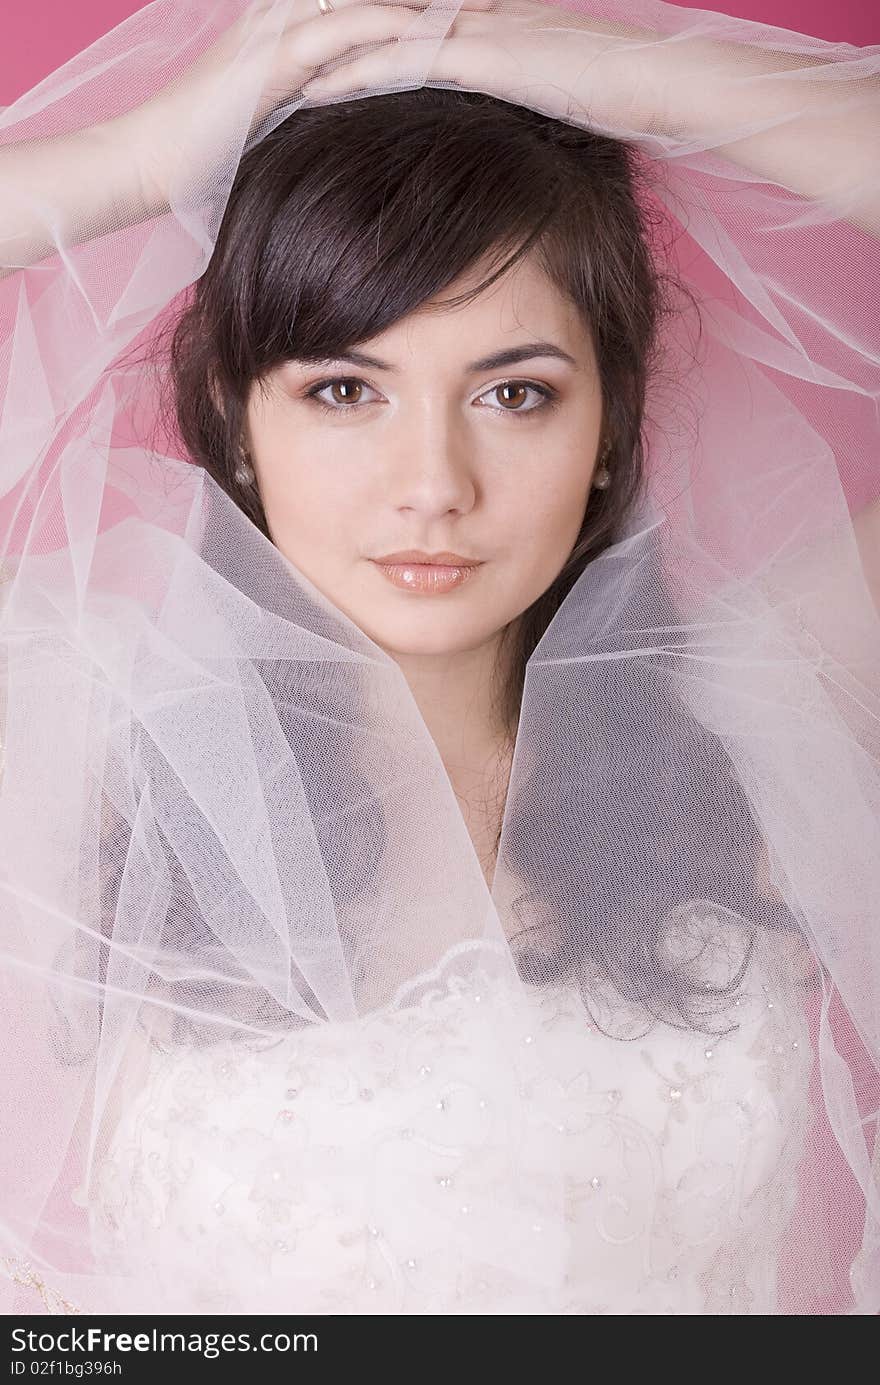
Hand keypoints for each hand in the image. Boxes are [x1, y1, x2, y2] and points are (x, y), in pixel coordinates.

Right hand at [128, 0, 579, 209]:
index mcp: (295, 22)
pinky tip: (430, 30)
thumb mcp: (279, 119)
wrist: (148, 160)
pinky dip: (390, 27)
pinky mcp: (274, 56)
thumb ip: (320, 105)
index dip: (424, 2)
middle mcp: (291, 12)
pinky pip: (343, 29)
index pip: (373, 1)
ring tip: (482, 2)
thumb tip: (362, 127)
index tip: (480, 5)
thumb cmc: (210, 151)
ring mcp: (281, 26)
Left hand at [299, 1, 663, 133]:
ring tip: (278, 69)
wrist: (664, 80)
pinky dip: (365, 70)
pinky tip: (325, 86)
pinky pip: (412, 58)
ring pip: (389, 29)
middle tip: (275, 48)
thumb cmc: (624, 88)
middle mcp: (478, 11)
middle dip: (331, 28)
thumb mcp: (559, 82)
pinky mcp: (490, 55)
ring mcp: (482, 28)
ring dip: (332, 49)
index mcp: (492, 16)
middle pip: (389, 13)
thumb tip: (501, 109)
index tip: (316, 48)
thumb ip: (520, 84)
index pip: (412, 17)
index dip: (362, 29)